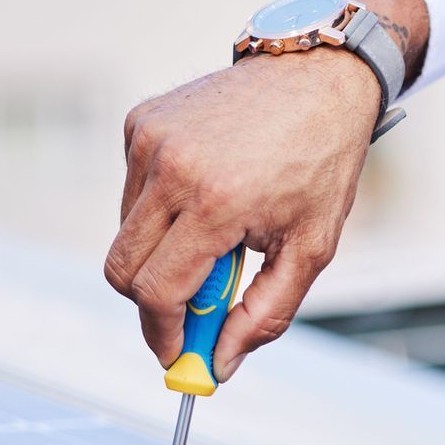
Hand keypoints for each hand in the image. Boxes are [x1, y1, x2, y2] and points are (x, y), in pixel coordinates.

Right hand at [103, 0, 427, 380]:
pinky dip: (159, 210)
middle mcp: (172, 168)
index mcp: (218, 202)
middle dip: (152, 305)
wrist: (317, 77)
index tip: (178, 355)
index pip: (157, 293)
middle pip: (123, 270)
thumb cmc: (320, 162)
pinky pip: (130, 193)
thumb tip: (219, 367)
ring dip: (162, 252)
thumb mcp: (311, 248)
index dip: (163, 335)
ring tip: (219, 233)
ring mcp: (149, 139)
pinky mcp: (139, 122)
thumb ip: (264, 315)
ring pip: (125, 234)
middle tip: (191, 314)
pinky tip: (207, 190)